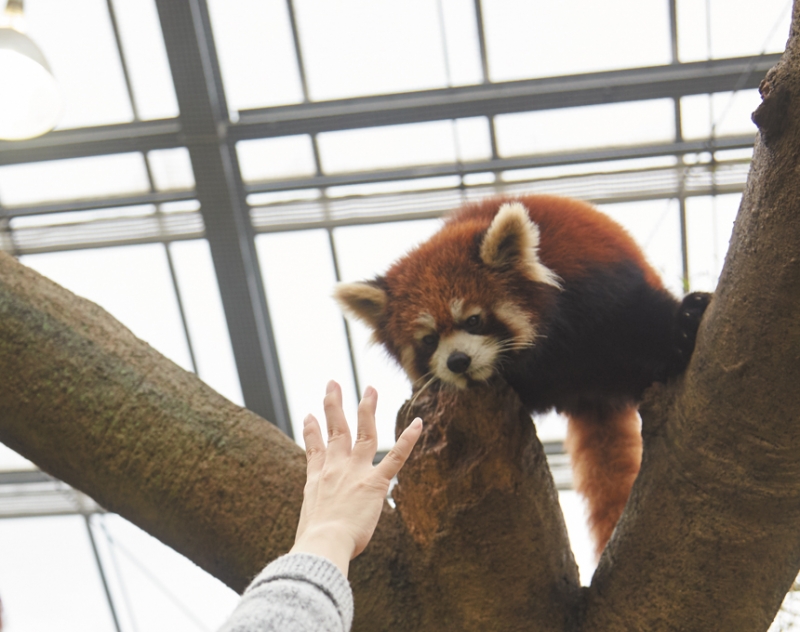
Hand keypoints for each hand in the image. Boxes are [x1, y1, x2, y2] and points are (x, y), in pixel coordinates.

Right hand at [290, 381, 422, 577]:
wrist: (322, 544)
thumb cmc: (314, 544)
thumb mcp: (307, 525)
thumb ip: (314, 519)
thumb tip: (309, 537)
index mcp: (317, 479)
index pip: (314, 449)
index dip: (312, 431)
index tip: (308, 416)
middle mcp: (335, 469)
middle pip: (336, 430)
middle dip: (334, 405)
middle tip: (332, 384)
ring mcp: (356, 472)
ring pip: (364, 433)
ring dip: (367, 408)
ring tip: (370, 389)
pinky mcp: (375, 483)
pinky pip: (396, 456)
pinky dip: (408, 439)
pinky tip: (418, 423)